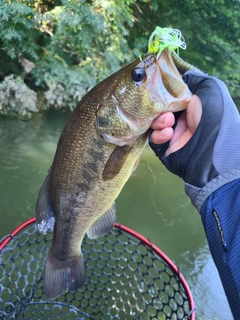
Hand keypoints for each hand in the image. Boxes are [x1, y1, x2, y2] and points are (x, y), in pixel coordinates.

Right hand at [149, 70, 239, 203]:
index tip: (154, 87)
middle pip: (158, 107)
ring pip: (153, 122)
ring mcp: (172, 133)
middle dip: (157, 106)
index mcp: (191, 104)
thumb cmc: (212, 116)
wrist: (211, 150)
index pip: (169, 94)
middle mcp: (181, 118)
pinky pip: (153, 138)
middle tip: (162, 107)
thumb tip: (176, 78)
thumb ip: (193, 78)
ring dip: (158, 120)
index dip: (161, 91)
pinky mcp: (164, 147)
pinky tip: (169, 134)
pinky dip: (159, 134)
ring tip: (168, 122)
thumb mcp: (210, 88)